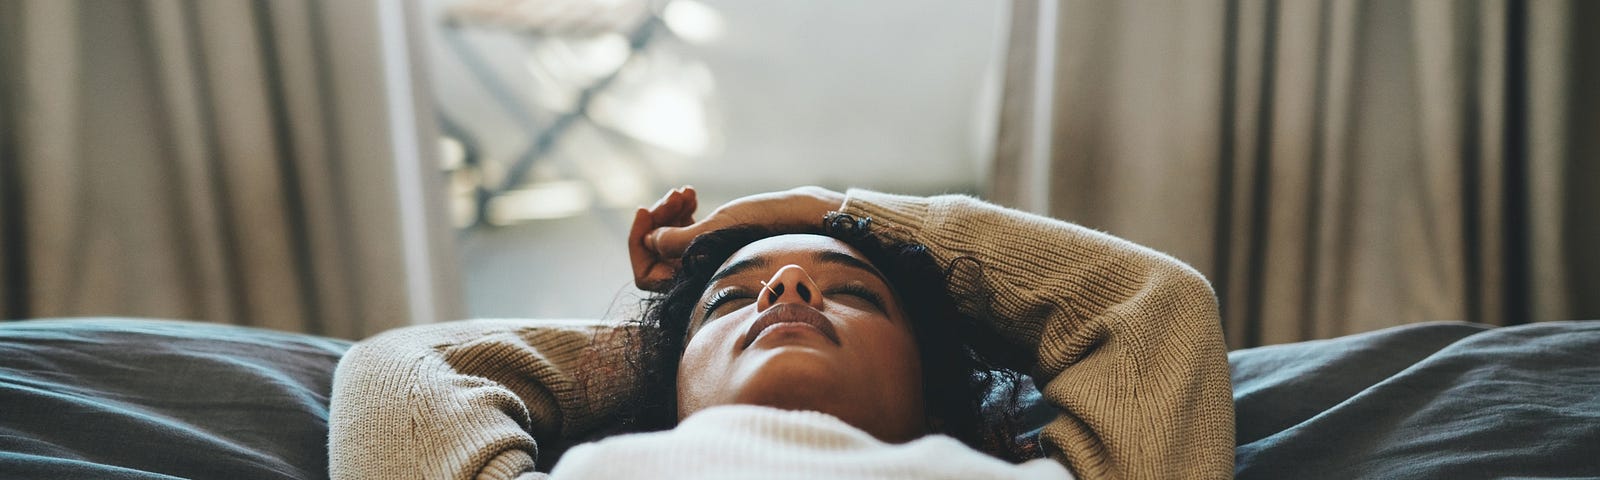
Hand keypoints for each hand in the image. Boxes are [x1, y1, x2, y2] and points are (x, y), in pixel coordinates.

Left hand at [628, 186, 845, 290]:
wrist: (806, 219)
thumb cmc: (769, 226)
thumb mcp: (720, 230)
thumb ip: (681, 241)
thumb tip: (650, 242)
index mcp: (696, 283)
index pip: (647, 275)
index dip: (639, 243)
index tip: (644, 210)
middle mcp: (698, 277)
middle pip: (655, 254)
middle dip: (658, 221)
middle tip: (676, 195)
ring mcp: (706, 261)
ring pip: (669, 240)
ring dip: (670, 213)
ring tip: (687, 193)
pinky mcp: (716, 245)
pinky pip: (685, 232)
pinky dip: (683, 212)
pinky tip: (692, 195)